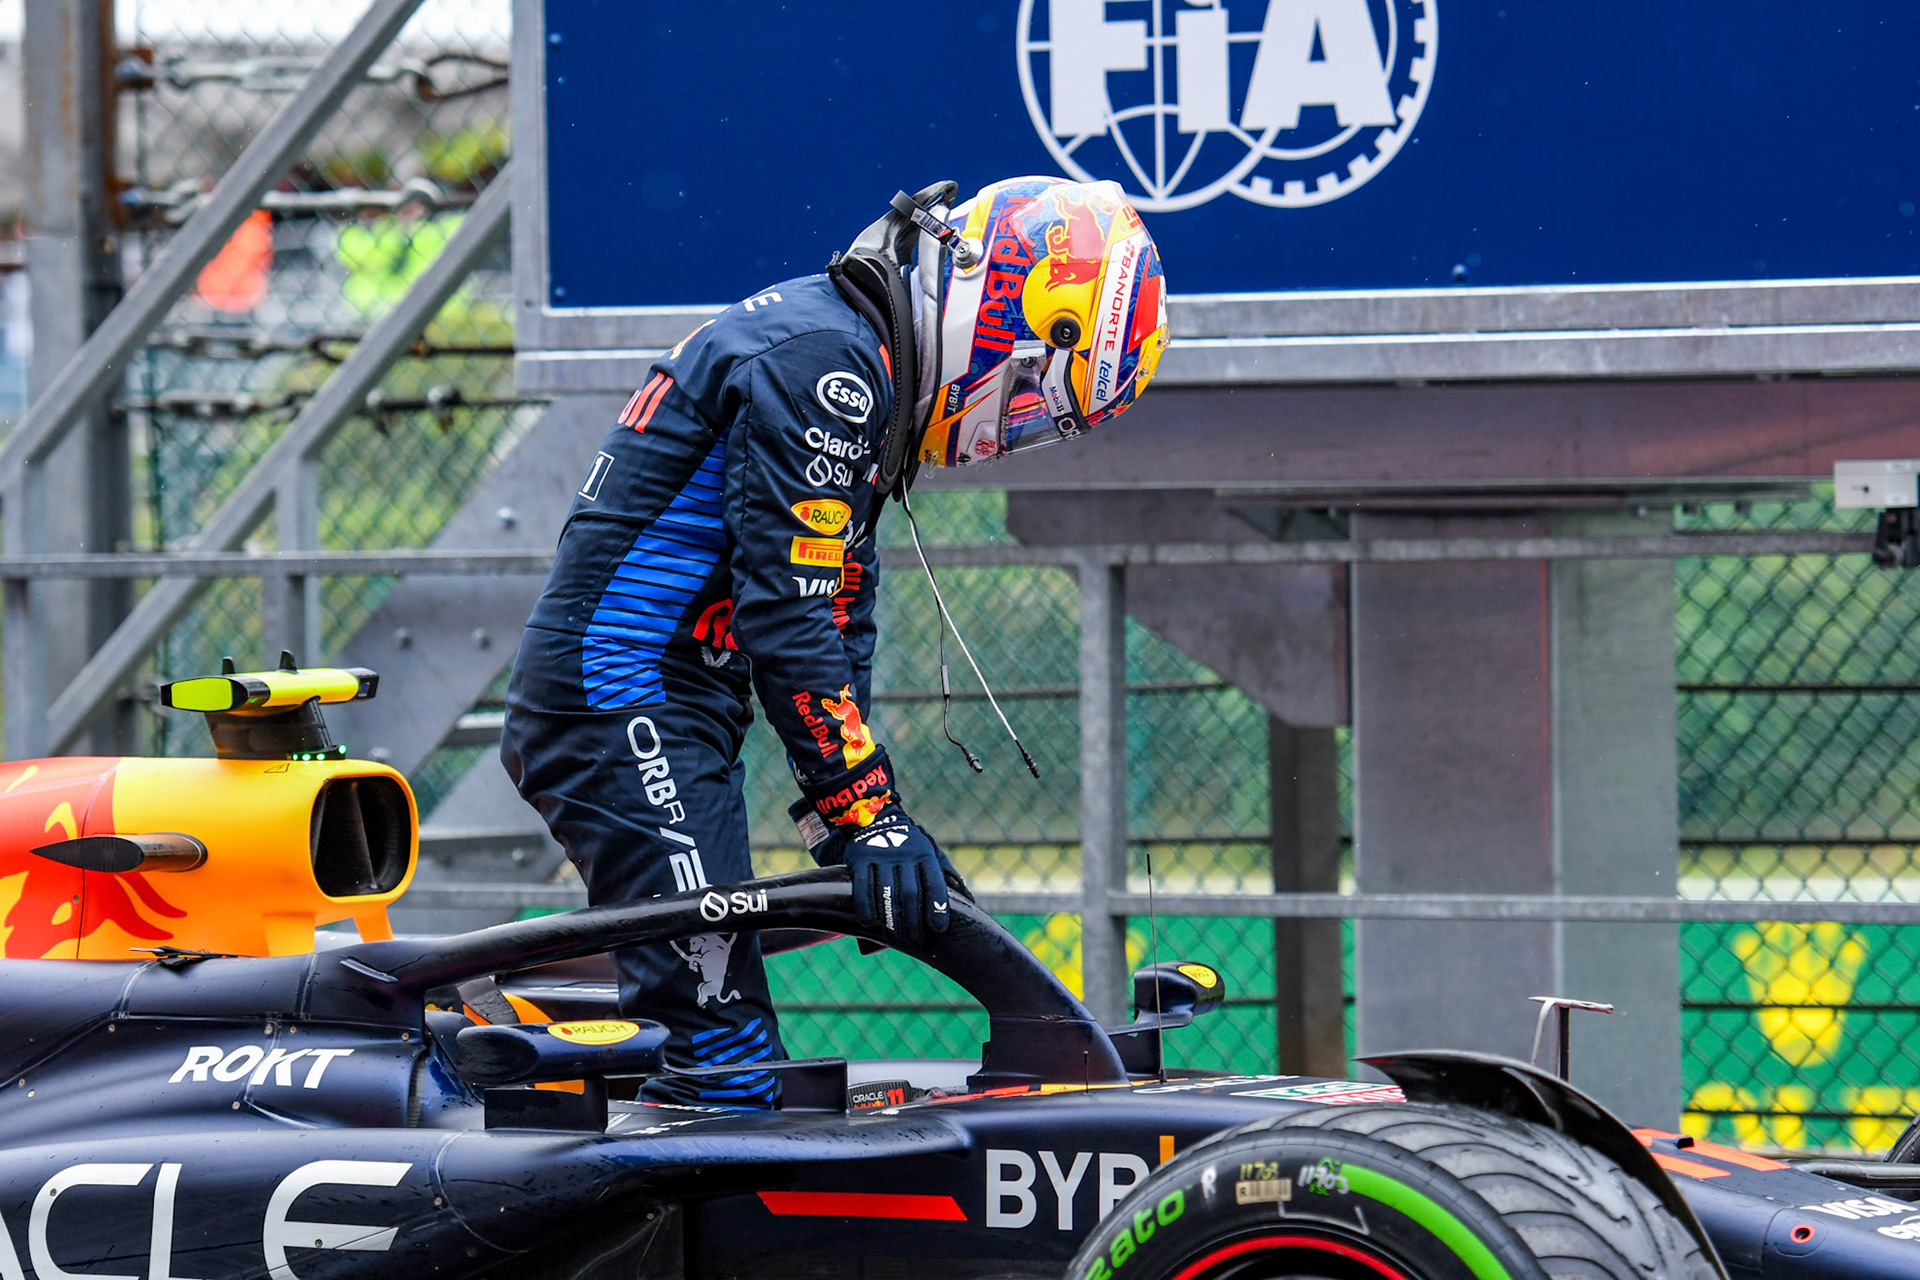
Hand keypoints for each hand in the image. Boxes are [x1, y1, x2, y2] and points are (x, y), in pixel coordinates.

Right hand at [842, 808, 954, 945]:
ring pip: (887, 892)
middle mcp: (904, 854)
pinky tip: (870, 922)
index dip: (937, 907)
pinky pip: (863, 886)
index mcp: (924, 854)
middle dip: (913, 920)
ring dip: (891, 918)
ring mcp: (881, 855)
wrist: (874, 819)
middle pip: (910, 892)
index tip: (938, 928)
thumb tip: (969, 902)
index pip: (934, 883)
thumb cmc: (907, 845)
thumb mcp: (927, 851)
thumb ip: (942, 874)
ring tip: (895, 938)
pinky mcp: (860, 858)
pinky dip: (866, 906)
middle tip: (915, 940)